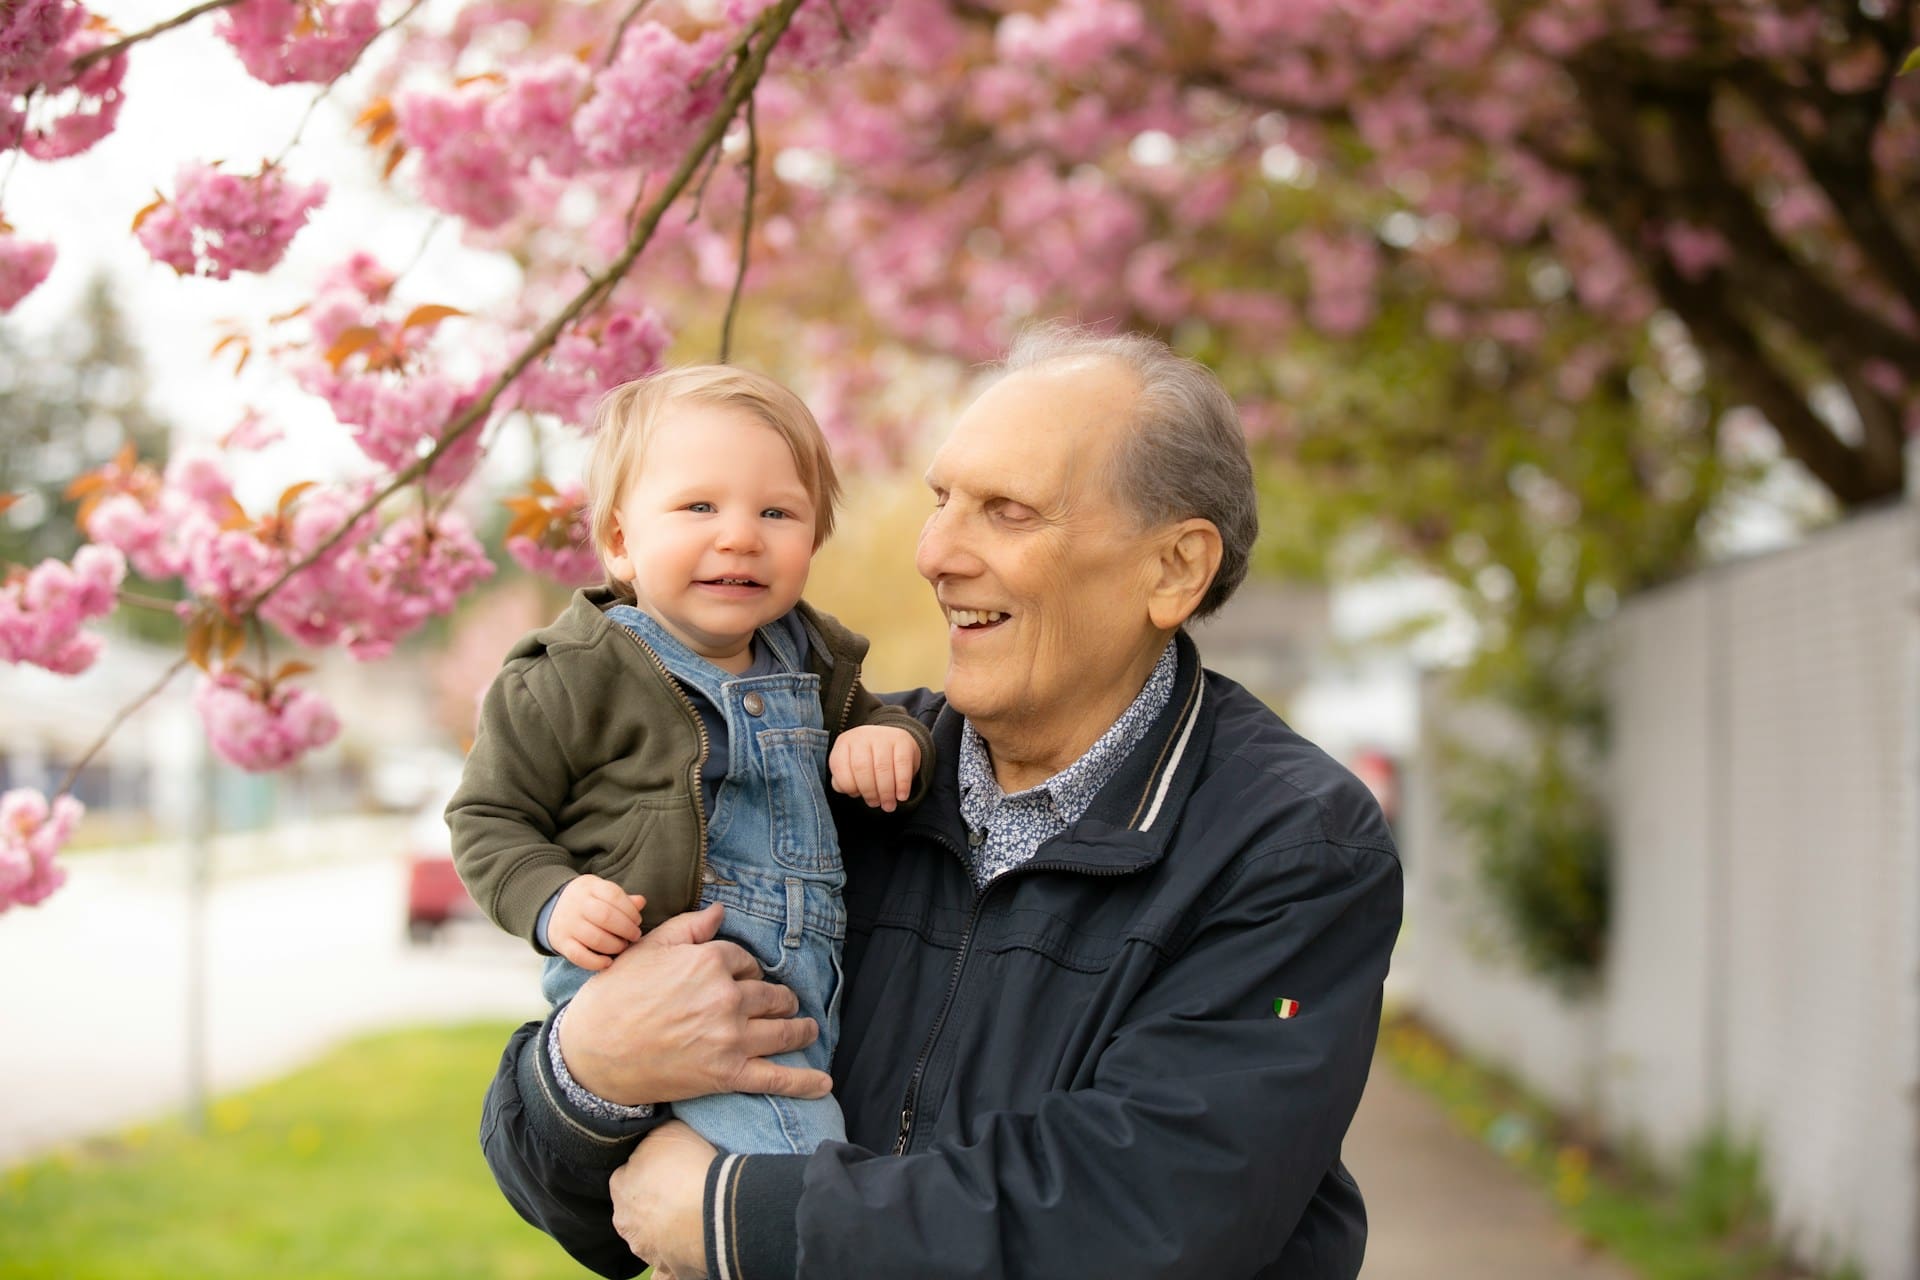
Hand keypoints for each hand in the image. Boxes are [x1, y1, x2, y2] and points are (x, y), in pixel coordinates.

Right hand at [549, 875, 646, 970]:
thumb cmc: (587, 901)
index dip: (630, 910)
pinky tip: (608, 962)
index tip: (637, 920)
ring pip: (595, 938)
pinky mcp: (561, 942)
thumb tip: (641, 902)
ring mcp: (568, 924)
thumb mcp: (601, 892)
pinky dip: (596, 962)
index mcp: (590, 887)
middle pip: (606, 916)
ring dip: (615, 946)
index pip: (613, 895)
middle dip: (626, 929)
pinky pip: (579, 956)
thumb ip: (622, 898)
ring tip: (623, 946)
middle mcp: (576, 904)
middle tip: (635, 935)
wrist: (551, 907)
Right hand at [558, 902, 833, 1105]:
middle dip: (780, 999)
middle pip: (773, 995)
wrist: (591, 1054)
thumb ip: (690, 927)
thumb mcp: (649, 949)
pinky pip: (777, 1079)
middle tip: (784, 1005)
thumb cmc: (616, 996)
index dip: (746, 971)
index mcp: (710, 962)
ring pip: (784, 1031)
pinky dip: (805, 1082)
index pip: (748, 962)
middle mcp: (727, 998)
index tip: (742, 979)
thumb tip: (722, 910)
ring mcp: (731, 1038)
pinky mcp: (728, 1074)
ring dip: (801, 1030)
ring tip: (808, 1030)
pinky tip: (824, 1083)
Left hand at [611, 1120, 715, 1278]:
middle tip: (680, 1190)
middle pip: (635, 1208)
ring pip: (649, 1237)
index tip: (667, 1166)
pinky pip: (662, 1273)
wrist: (712, 1210)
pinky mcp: (666, 1269)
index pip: (627, 1174)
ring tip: (691, 1217)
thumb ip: (654, 1136)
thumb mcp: (669, 1130)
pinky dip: (666, 1269)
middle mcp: (626, 1221)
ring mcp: (645, 1248)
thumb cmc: (689, 1167)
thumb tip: (652, 1138)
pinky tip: (676, 1258)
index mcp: (620, 1186)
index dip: (647, 1168)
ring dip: (663, 1229)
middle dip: (652, 1201)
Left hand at [829, 725, 919, 811]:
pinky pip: (902, 764)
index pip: (839, 766)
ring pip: (882, 768)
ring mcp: (883, 736)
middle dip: (869, 792)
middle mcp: (862, 736)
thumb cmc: (868, 760)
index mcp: (844, 743)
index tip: (857, 795)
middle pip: (862, 768)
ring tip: (888, 805)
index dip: (848, 786)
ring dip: (886, 792)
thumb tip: (846, 790)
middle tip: (875, 804)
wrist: (893, 741)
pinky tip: (901, 796)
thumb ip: (843, 780)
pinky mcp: (902, 739)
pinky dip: (902, 784)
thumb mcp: (850, 767)